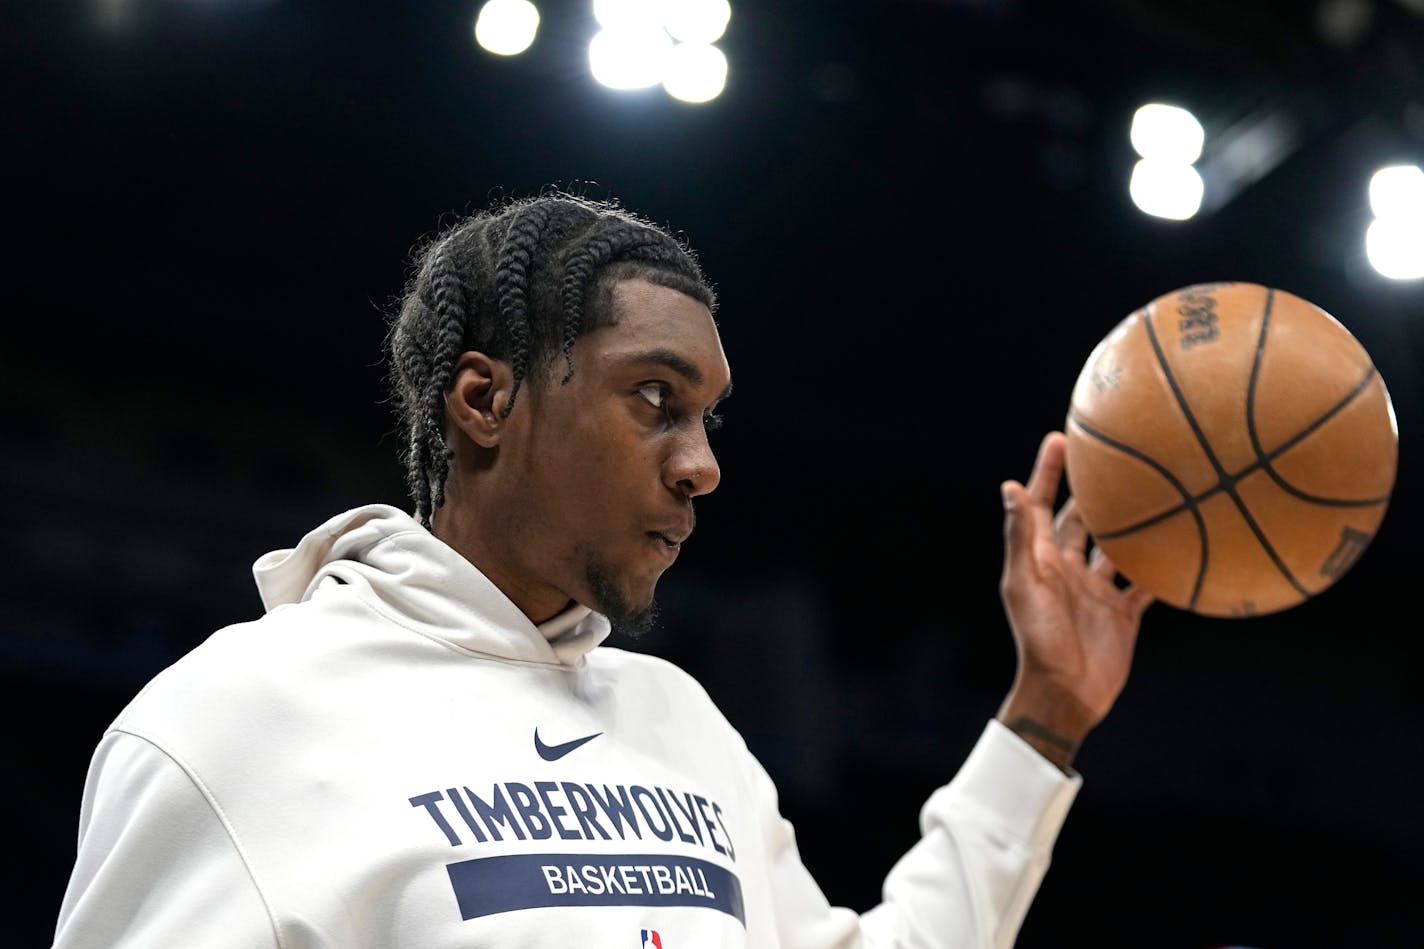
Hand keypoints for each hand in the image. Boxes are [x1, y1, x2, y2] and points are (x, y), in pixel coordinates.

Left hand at [995, 431, 1154, 769]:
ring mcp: (1097, 590)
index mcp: (1041, 559)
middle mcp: (1069, 569)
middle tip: (1118, 456)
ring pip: (1118, 548)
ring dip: (1133, 524)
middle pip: (1084, 520)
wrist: (1067, 694)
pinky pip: (1146, 584)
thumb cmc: (1038, 639)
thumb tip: (1009, 486)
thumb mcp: (1025, 584)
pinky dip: (1162, 567)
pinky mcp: (1123, 612)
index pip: (1043, 505)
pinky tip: (1183, 544)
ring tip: (1158, 491)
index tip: (1062, 438)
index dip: (1050, 473)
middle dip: (1095, 490)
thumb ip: (1021, 537)